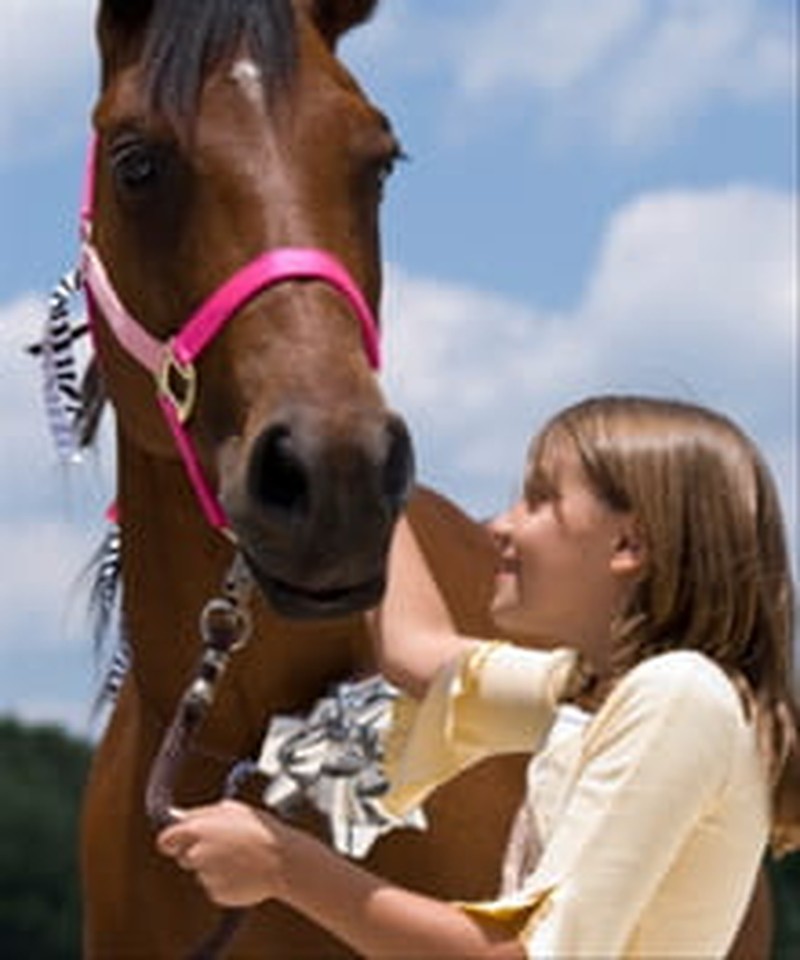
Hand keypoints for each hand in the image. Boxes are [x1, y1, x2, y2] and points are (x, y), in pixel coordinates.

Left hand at [156, 799, 286, 906]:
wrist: (281, 860)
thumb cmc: (260, 830)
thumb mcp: (233, 808)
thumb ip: (204, 813)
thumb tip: (185, 816)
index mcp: (197, 830)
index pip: (165, 839)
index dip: (172, 840)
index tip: (177, 842)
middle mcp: (196, 854)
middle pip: (185, 856)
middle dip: (198, 852)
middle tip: (223, 846)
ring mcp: (205, 876)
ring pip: (203, 872)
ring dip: (215, 867)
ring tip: (241, 858)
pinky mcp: (216, 894)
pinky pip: (215, 887)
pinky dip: (226, 881)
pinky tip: (243, 872)